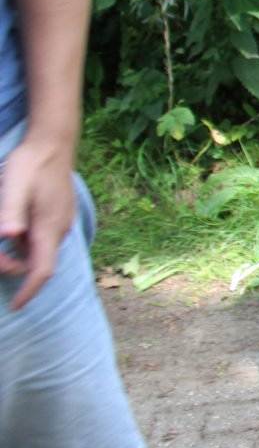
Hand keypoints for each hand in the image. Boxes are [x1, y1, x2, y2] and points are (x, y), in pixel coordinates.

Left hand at [0, 135, 75, 309]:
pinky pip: (41, 238)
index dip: (29, 291)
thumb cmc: (30, 164)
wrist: (53, 141)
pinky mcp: (58, 214)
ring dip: (18, 254)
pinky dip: (24, 243)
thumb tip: (8, 236)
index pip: (42, 270)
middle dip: (15, 268)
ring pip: (40, 251)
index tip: (15, 307)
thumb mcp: (13, 187)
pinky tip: (10, 227)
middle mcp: (60, 229)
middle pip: (40, 263)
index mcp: (49, 227)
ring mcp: (61, 221)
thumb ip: (10, 213)